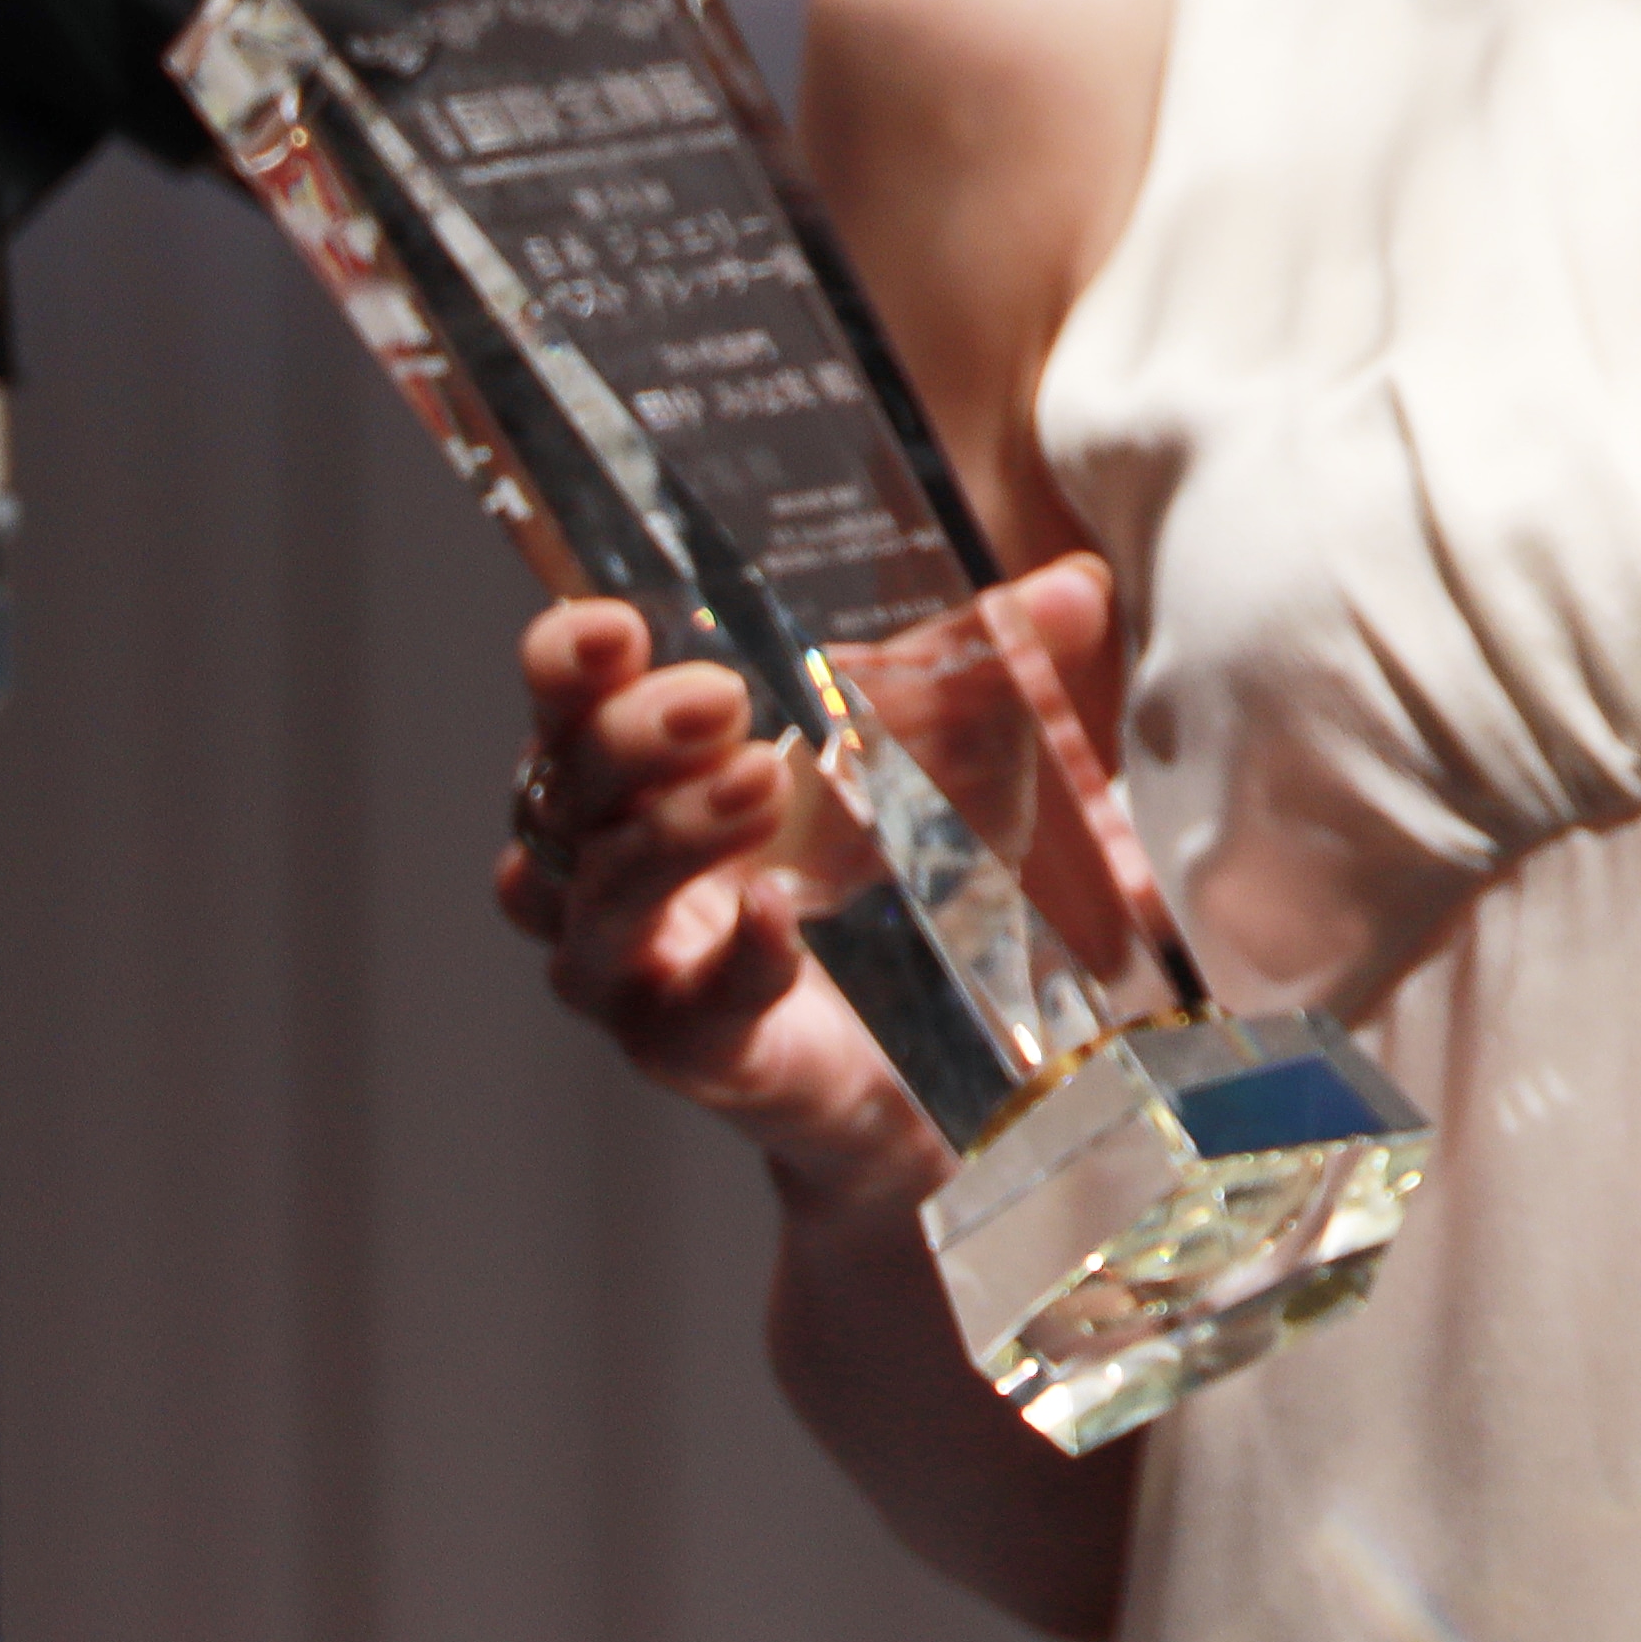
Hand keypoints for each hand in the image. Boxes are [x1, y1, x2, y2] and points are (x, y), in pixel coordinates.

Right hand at [499, 558, 1128, 1206]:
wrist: (934, 1058)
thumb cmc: (896, 875)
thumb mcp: (946, 755)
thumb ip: (987, 666)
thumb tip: (1078, 583)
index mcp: (644, 767)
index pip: (565, 698)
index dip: (567, 659)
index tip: (616, 623)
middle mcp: (607, 863)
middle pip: (562, 793)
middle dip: (629, 737)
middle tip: (720, 700)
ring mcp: (637, 968)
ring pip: (593, 903)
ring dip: (665, 838)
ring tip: (758, 784)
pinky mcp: (694, 1052)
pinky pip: (687, 1010)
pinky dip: (733, 959)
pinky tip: (775, 916)